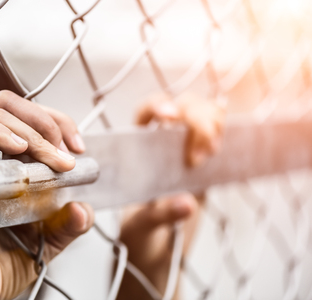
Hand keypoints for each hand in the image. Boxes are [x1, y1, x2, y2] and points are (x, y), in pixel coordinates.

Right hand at [0, 90, 92, 299]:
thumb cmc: (10, 263)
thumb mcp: (51, 241)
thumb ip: (70, 224)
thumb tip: (83, 208)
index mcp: (14, 167)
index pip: (30, 119)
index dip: (58, 122)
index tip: (77, 147)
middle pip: (10, 107)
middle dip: (47, 121)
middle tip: (64, 154)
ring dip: (31, 131)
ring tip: (50, 156)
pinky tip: (19, 150)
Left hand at [118, 91, 223, 298]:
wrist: (153, 255)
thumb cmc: (138, 237)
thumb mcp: (141, 228)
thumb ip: (159, 215)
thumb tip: (187, 202)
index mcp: (136, 152)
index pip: (146, 113)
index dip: (158, 106)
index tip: (169, 116)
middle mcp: (161, 147)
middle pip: (182, 107)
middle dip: (197, 118)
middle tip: (201, 153)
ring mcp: (186, 155)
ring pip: (204, 116)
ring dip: (212, 123)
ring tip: (211, 152)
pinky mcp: (206, 169)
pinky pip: (219, 137)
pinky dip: (227, 132)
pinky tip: (226, 139)